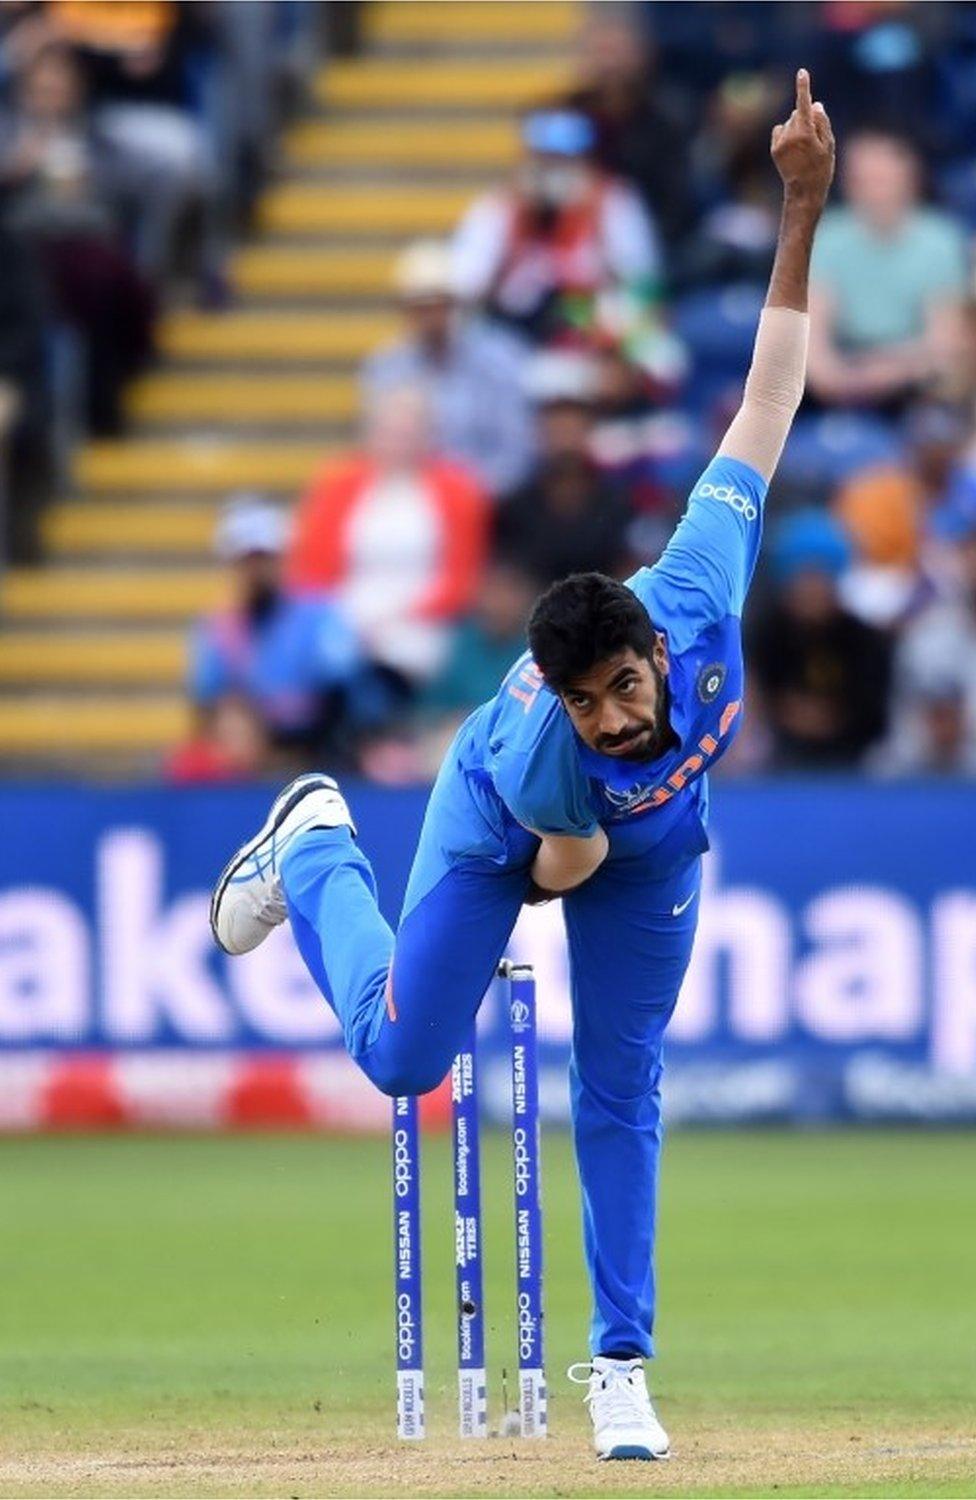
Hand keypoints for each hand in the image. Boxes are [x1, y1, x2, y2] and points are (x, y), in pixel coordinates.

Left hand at [771, 69, 833, 210]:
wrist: (804, 192)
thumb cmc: (821, 168)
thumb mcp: (828, 145)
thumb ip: (822, 122)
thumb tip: (815, 104)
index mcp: (805, 133)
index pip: (804, 104)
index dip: (803, 87)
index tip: (802, 72)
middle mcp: (790, 135)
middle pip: (798, 113)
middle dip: (806, 118)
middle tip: (813, 140)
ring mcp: (780, 142)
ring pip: (790, 121)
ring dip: (796, 127)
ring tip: (803, 148)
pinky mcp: (774, 148)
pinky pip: (780, 130)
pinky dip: (786, 134)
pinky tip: (792, 148)